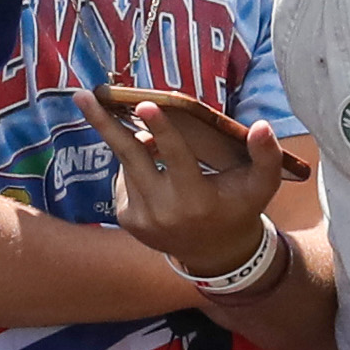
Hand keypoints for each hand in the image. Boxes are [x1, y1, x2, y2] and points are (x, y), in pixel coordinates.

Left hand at [102, 92, 286, 284]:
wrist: (215, 253)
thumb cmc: (239, 209)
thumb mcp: (261, 186)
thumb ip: (267, 156)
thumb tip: (263, 125)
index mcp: (196, 199)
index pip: (177, 158)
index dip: (162, 130)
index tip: (146, 104)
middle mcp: (164, 210)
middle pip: (131, 157)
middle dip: (105, 124)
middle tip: (83, 95)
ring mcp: (141, 217)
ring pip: (129, 164)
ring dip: (135, 143)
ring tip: (150, 132)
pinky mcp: (127, 219)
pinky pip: (124, 179)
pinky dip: (135, 165)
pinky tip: (154, 168)